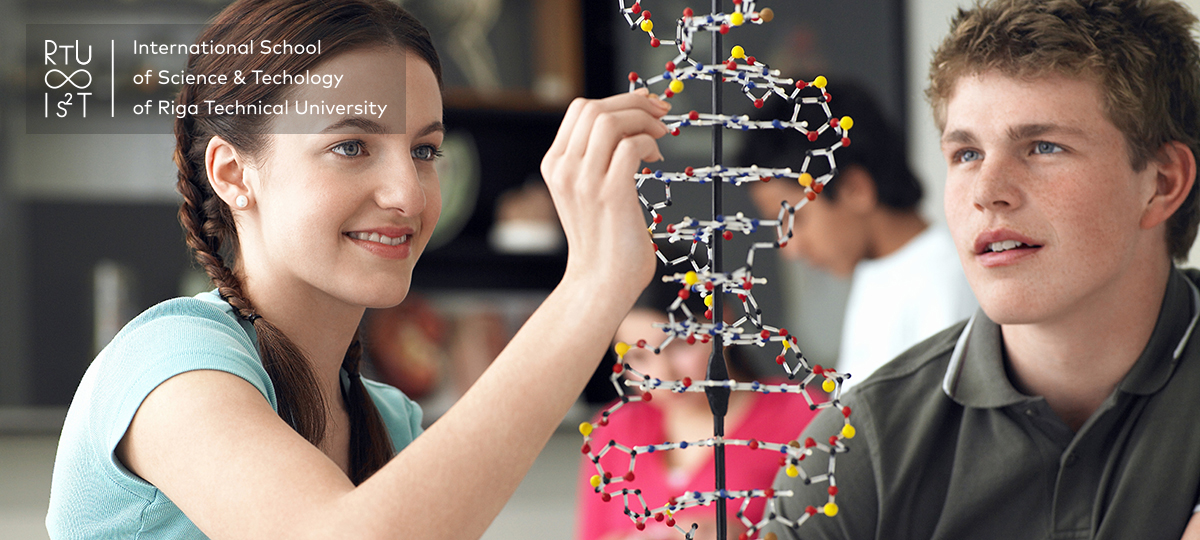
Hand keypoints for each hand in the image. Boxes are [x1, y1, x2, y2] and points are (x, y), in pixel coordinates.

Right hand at [540, 89, 669, 296]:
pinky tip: (656, 159)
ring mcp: (584, 181)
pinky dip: (649, 143)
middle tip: (661, 116)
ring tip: (659, 137)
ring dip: (643, 120)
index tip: (645, 108)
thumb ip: (596, 161)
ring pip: (610, 121)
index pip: (581, 109)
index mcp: (555, 164)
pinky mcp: (610, 194)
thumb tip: (630, 123)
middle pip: (595, 108)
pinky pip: (631, 146)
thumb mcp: (588, 193)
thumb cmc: (604, 240)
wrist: (601, 283)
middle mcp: (564, 169)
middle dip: (635, 103)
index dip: (618, 101)